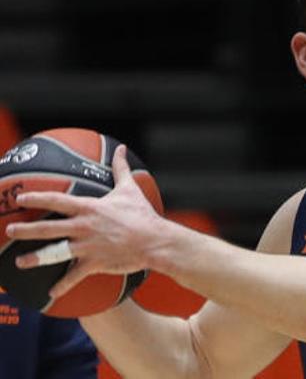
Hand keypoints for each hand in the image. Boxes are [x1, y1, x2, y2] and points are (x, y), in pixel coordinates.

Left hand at [6, 145, 166, 298]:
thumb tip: (119, 149)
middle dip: (26, 229)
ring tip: (20, 262)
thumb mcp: (129, 189)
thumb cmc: (142, 214)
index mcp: (90, 208)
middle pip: (49, 227)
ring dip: (35, 258)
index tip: (21, 198)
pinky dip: (63, 285)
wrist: (155, 241)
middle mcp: (84, 227)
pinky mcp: (95, 263)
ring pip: (55, 253)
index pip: (57, 201)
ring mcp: (88, 246)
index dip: (37, 198)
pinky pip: (74, 276)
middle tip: (10, 229)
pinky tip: (51, 293)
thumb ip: (120, 168)